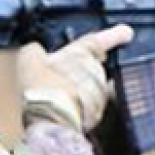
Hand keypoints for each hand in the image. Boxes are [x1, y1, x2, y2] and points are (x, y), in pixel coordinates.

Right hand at [18, 25, 133, 132]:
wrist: (50, 122)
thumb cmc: (42, 90)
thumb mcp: (28, 59)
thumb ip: (34, 51)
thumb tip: (34, 51)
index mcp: (80, 54)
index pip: (99, 40)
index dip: (113, 35)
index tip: (125, 33)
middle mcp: (95, 72)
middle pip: (91, 68)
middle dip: (78, 73)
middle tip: (58, 79)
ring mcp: (98, 95)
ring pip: (90, 89)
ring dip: (77, 92)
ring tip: (56, 98)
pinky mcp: (96, 115)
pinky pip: (89, 108)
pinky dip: (77, 108)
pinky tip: (62, 110)